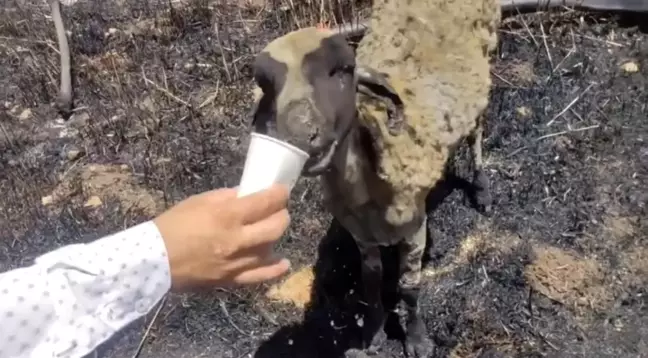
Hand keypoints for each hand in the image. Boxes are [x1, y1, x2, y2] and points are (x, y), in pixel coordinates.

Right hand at [153, 184, 290, 291]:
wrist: (154, 260)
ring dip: (276, 236)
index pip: (265, 202)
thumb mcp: (198, 201)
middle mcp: (237, 239)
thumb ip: (226, 197)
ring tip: (271, 229)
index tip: (282, 190)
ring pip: (270, 248)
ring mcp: (236, 262)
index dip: (279, 194)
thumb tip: (246, 194)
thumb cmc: (173, 225)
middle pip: (276, 226)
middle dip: (282, 214)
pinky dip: (275, 269)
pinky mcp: (231, 279)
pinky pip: (260, 276)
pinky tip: (283, 263)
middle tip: (279, 209)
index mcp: (227, 215)